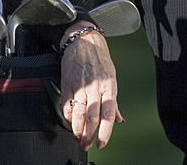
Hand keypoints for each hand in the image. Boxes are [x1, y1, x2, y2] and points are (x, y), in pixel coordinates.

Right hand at [60, 25, 123, 149]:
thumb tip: (119, 119)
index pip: (108, 115)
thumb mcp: (112, 77)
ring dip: (78, 130)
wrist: (83, 41)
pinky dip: (68, 117)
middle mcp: (95, 88)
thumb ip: (114, 101)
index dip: (105, 132)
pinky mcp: (68, 85)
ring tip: (79, 138)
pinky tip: (71, 122)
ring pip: (78, 114)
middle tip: (87, 144)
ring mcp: (81, 87)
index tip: (101, 143)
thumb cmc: (99, 58)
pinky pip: (67, 106)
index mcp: (109, 87)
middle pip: (92, 117)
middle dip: (89, 135)